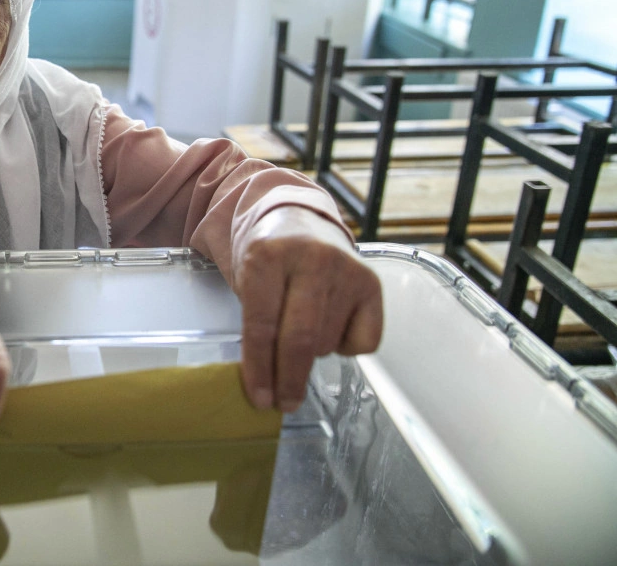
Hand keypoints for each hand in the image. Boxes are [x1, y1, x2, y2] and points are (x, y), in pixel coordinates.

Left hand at [226, 207, 381, 412]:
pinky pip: (362, 342)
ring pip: (329, 343)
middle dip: (290, 380)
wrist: (297, 216)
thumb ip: (254, 322)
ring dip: (312, 355)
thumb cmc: (267, 257)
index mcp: (267, 255)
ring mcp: (347, 269)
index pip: (262, 324)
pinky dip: (345, 347)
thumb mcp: (246, 278)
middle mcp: (312, 259)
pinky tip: (332, 324)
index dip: (259, 368)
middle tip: (283, 402)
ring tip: (300, 334)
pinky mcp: (372, 281)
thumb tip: (263, 385)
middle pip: (301, 339)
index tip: (260, 398)